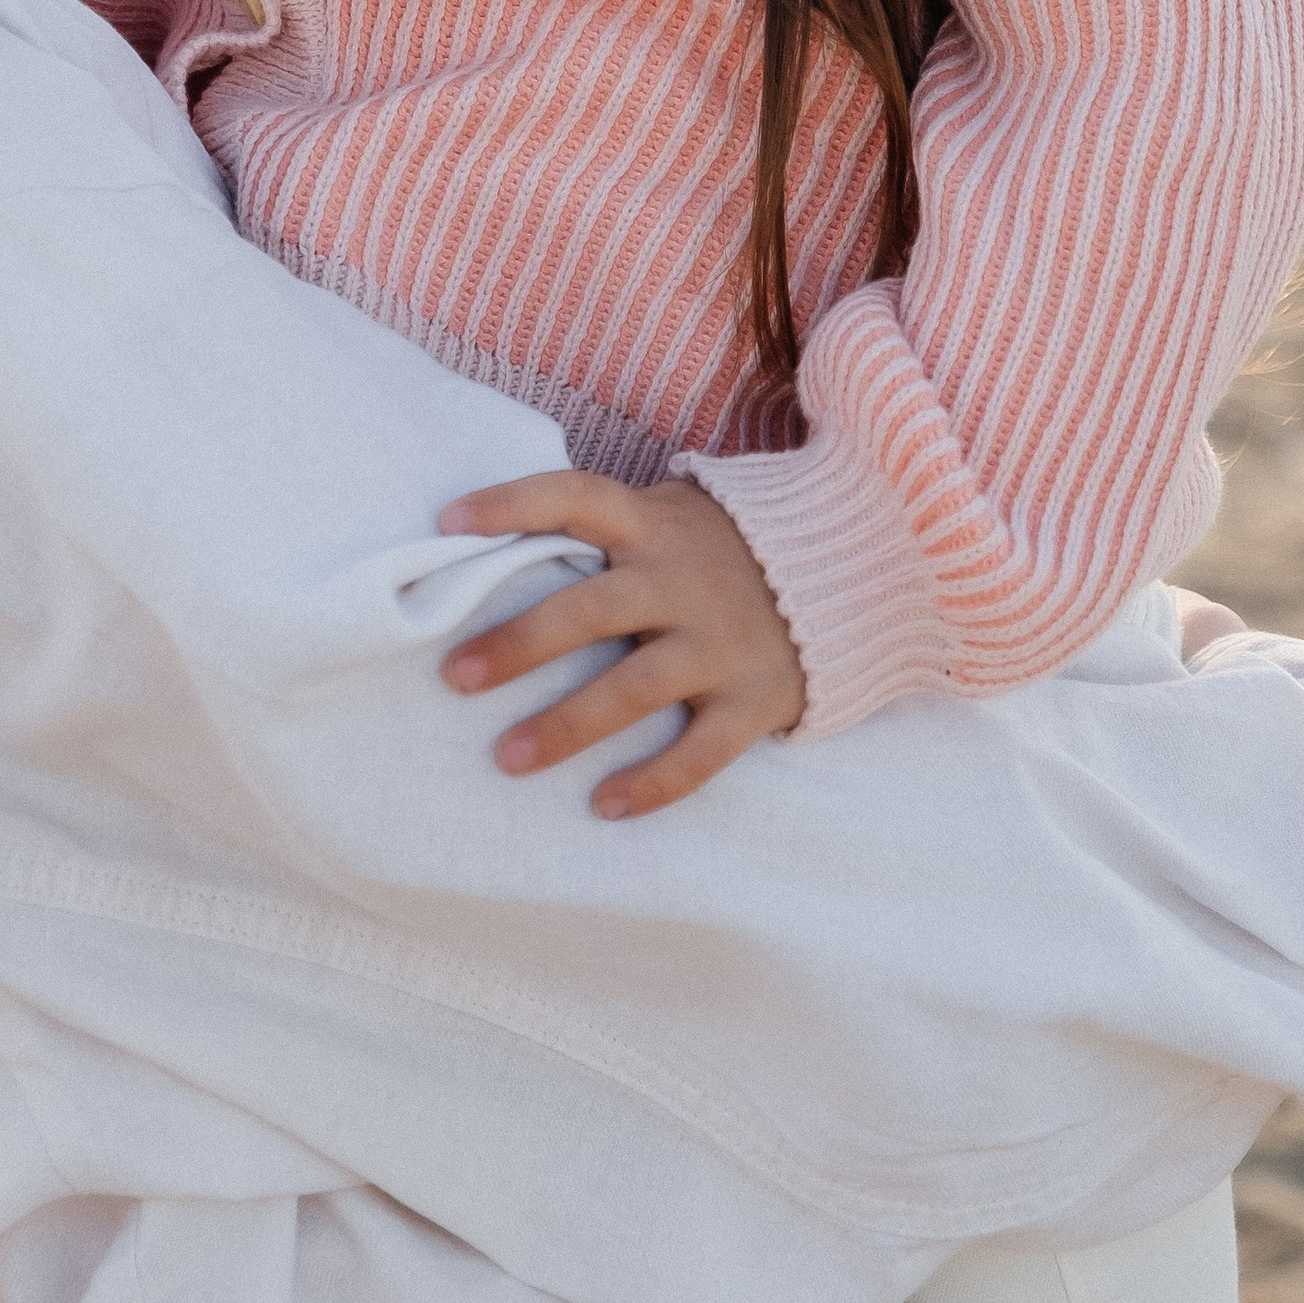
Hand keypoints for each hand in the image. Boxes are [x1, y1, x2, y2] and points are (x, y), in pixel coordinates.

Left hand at [437, 472, 806, 817]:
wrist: (856, 570)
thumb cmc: (728, 548)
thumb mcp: (676, 514)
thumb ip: (610, 530)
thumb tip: (503, 549)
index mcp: (653, 525)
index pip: (575, 496)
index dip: (513, 503)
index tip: (448, 524)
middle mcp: (682, 580)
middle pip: (590, 609)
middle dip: (520, 643)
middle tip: (456, 676)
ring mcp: (720, 643)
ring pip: (633, 689)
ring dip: (567, 725)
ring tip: (507, 757)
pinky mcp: (755, 699)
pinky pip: (699, 752)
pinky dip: (652, 783)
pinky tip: (603, 806)